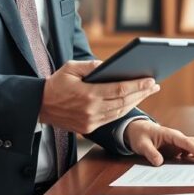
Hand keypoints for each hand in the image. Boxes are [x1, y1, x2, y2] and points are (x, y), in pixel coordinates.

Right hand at [39, 60, 159, 133]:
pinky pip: (112, 119)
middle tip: (155, 85)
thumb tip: (111, 66)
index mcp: (87, 94)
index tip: (151, 80)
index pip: (120, 90)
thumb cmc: (55, 84)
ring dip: (136, 102)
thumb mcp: (71, 68)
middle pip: (124, 102)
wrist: (38, 106)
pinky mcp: (88, 128)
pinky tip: (132, 102)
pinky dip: (124, 110)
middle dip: (142, 93)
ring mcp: (90, 122)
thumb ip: (91, 66)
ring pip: (120, 112)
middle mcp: (91, 110)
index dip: (138, 86)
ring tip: (148, 92)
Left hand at [124, 119, 193, 165]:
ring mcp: (178, 143)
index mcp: (170, 134)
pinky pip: (190, 152)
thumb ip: (150, 153)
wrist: (139, 130)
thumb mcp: (142, 145)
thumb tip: (159, 163)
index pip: (185, 142)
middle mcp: (177, 138)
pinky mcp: (177, 148)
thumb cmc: (140, 136)